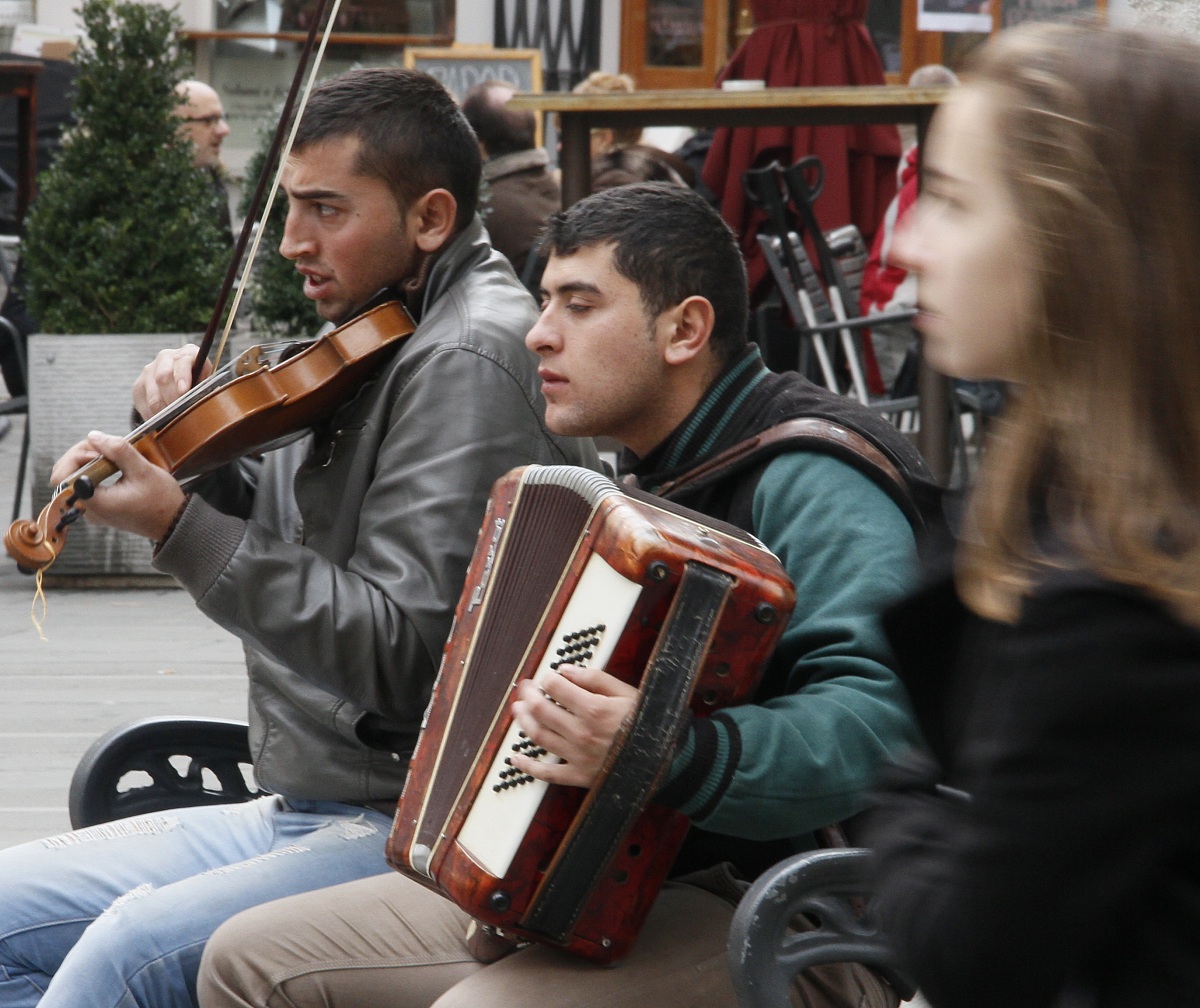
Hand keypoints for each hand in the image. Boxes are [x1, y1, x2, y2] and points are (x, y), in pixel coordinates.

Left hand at [48, 431, 184, 540]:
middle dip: (80, 456)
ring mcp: (94, 510)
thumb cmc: (162, 501)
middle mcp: (90, 509)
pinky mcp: (100, 508)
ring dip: (87, 462)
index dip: (75, 457)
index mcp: (96, 502)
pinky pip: (85, 486)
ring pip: (74, 479)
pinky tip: (111, 466)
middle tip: (103, 448)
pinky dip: (94, 471)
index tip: (98, 451)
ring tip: (110, 456)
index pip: (63, 477)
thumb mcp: (143, 471)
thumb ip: (118, 450)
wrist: (174, 522)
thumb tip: (94, 436)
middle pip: (65, 476)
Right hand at [133, 344, 211, 419]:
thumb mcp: (207, 382)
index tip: (184, 391)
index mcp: (187, 353)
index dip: (182, 377)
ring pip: (153, 394)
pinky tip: (161, 421)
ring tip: (172, 420)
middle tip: (179, 412)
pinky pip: (142, 403)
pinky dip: (152, 415)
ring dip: (163, 410)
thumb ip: (205, 388)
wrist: (181, 380)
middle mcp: (166, 357)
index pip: (182, 361)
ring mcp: (149, 370)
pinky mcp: (139, 385)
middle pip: (163, 378)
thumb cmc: (199, 383)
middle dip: (173, 398)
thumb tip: (202, 402)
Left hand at [510, 665, 639, 788]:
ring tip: (517, 710)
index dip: (546, 678)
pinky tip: (515, 757)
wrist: (666, 760)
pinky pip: (547, 773)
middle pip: (541, 710)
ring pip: (539, 736)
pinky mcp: (579, 776)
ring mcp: (579, 756)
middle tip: (525, 688)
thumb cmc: (648, 723)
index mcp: (594, 709)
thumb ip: (595, 679)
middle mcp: (582, 733)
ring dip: (523, 721)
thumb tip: (566, 669)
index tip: (547, 677)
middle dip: (528, 695)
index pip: (556, 687)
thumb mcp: (627, 693)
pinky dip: (527, 766)